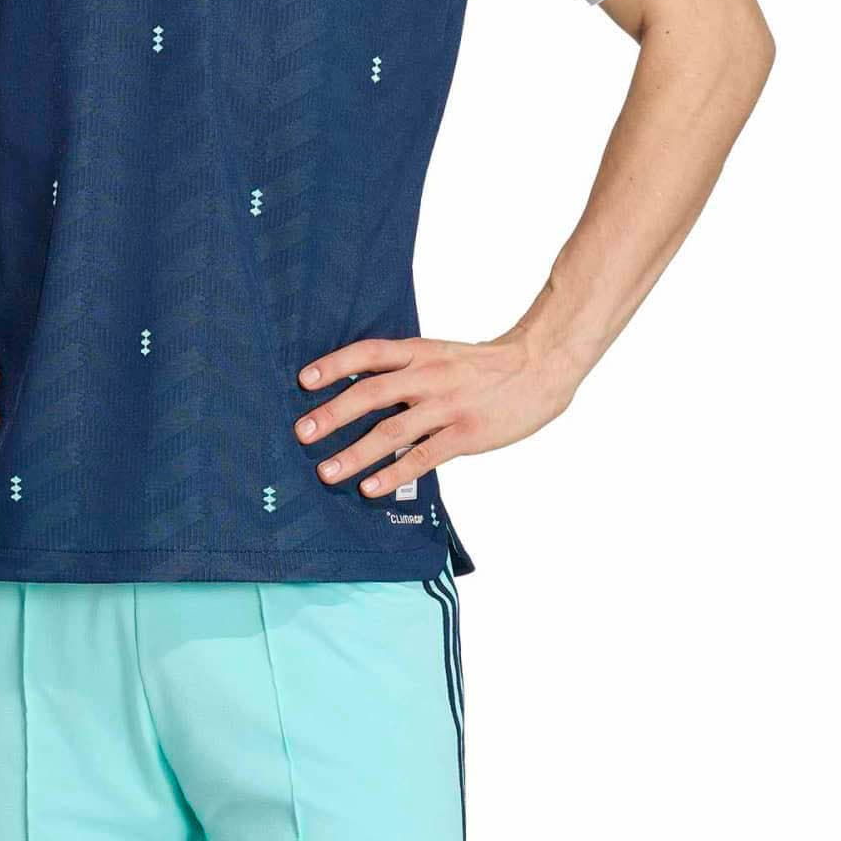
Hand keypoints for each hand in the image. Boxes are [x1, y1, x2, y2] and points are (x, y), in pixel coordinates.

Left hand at [291, 331, 578, 496]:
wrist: (537, 368)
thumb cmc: (482, 366)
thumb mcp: (439, 354)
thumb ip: (404, 369)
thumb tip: (357, 388)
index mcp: (419, 352)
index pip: (368, 353)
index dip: (335, 365)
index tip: (304, 381)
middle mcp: (428, 377)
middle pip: (372, 394)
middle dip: (333, 414)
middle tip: (302, 433)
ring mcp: (447, 407)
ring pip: (392, 431)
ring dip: (355, 453)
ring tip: (327, 471)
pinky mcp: (466, 435)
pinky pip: (423, 457)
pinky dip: (394, 474)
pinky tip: (371, 488)